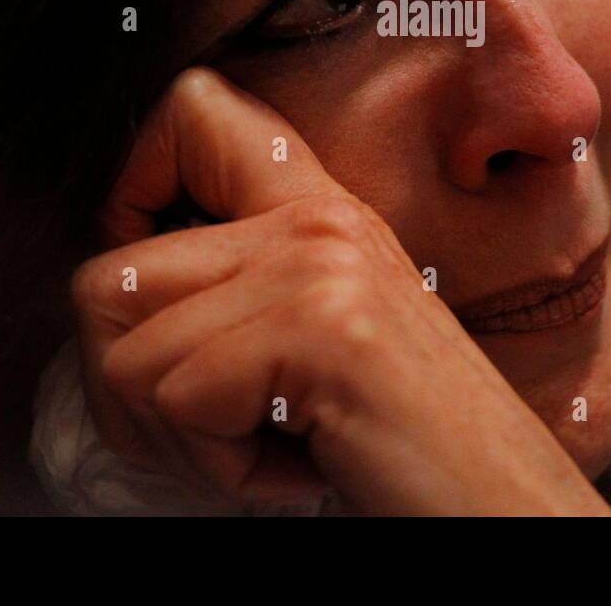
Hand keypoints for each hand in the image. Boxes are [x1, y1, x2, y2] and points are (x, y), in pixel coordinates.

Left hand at [70, 67, 610, 514]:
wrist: (504, 501)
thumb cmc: (406, 442)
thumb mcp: (319, 336)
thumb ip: (238, 290)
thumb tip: (108, 306)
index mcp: (317, 209)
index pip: (192, 109)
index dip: (129, 197)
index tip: (155, 296)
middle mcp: (316, 219)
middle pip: (106, 278)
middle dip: (133, 390)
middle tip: (220, 429)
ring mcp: (318, 266)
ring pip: (124, 358)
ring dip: (180, 441)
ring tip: (272, 444)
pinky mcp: (320, 327)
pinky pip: (179, 403)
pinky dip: (221, 469)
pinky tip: (298, 464)